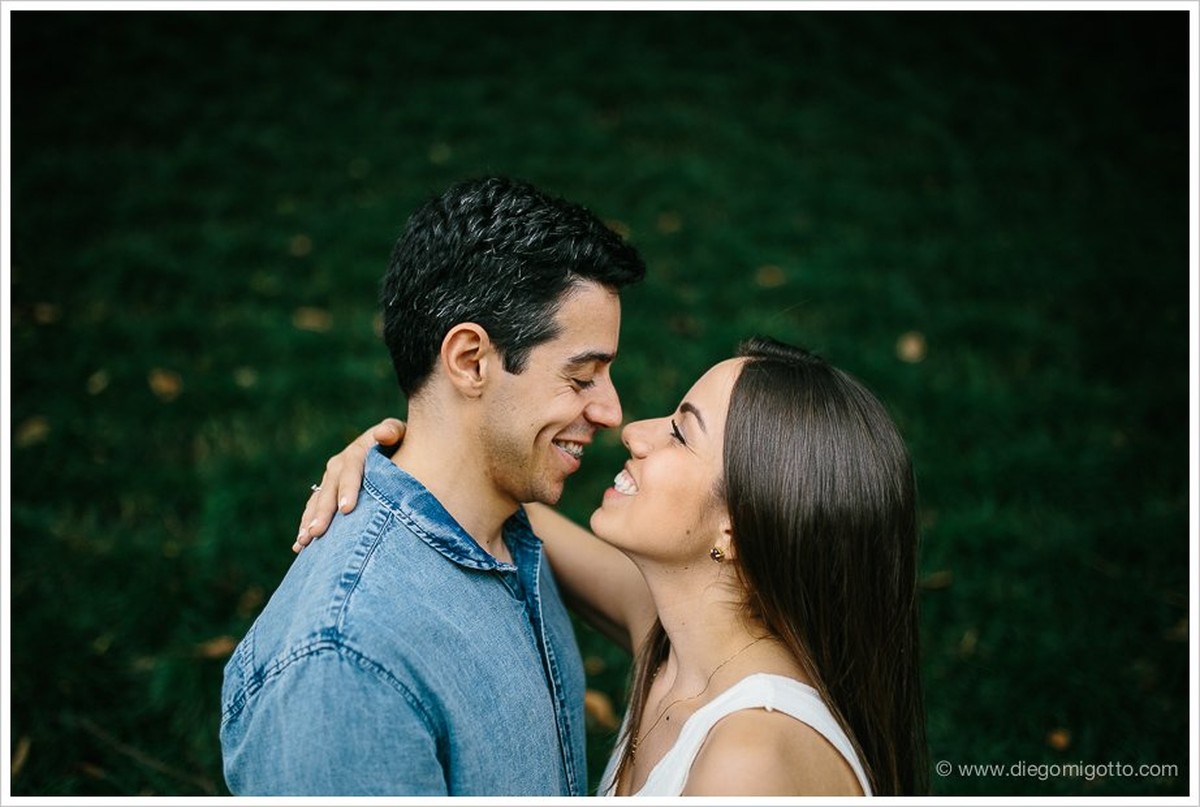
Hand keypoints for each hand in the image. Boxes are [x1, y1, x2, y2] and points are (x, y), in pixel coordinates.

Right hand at [294, 418, 405, 551]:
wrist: (394, 446)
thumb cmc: (400, 442)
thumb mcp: (398, 432)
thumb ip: (392, 430)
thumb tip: (382, 433)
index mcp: (357, 453)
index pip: (351, 470)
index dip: (348, 489)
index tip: (347, 509)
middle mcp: (339, 466)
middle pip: (329, 490)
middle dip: (323, 512)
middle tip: (317, 532)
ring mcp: (331, 480)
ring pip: (318, 502)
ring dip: (309, 521)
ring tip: (304, 541)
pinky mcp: (328, 493)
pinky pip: (314, 510)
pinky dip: (306, 526)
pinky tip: (299, 547)